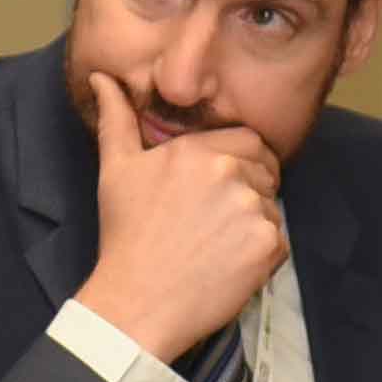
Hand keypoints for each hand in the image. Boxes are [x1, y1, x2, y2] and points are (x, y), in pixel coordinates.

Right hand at [72, 69, 289, 361]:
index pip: (249, 141)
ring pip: (273, 206)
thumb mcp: (116, 170)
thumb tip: (101, 77)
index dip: (242, 162)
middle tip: (217, 222)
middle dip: (251, 190)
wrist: (136, 303)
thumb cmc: (125, 237)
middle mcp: (230, 173)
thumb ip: (116, 119)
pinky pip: (279, 240)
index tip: (223, 188)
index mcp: (197, 151)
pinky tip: (228, 265)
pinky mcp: (268, 246)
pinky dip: (262, 255)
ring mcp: (252, 210)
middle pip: (266, 171)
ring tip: (217, 246)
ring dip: (255, 223)